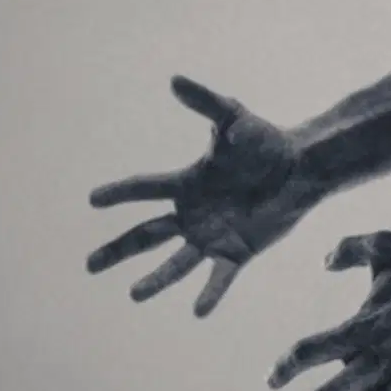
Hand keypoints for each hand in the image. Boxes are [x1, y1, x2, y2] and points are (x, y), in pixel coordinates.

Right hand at [86, 75, 313, 316]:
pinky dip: (209, 294)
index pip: (145, 188)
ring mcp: (211, 237)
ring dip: (156, 279)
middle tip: (89, 265)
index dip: (120, 193)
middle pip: (146, 235)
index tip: (93, 199)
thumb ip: (204, 101)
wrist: (301, 167)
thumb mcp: (234, 118)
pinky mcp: (236, 253)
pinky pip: (219, 277)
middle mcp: (191, 214)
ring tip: (134, 294)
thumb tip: (174, 80)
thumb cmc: (265, 141)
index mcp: (186, 183)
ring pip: (175, 263)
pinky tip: (198, 310)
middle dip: (117, 250)